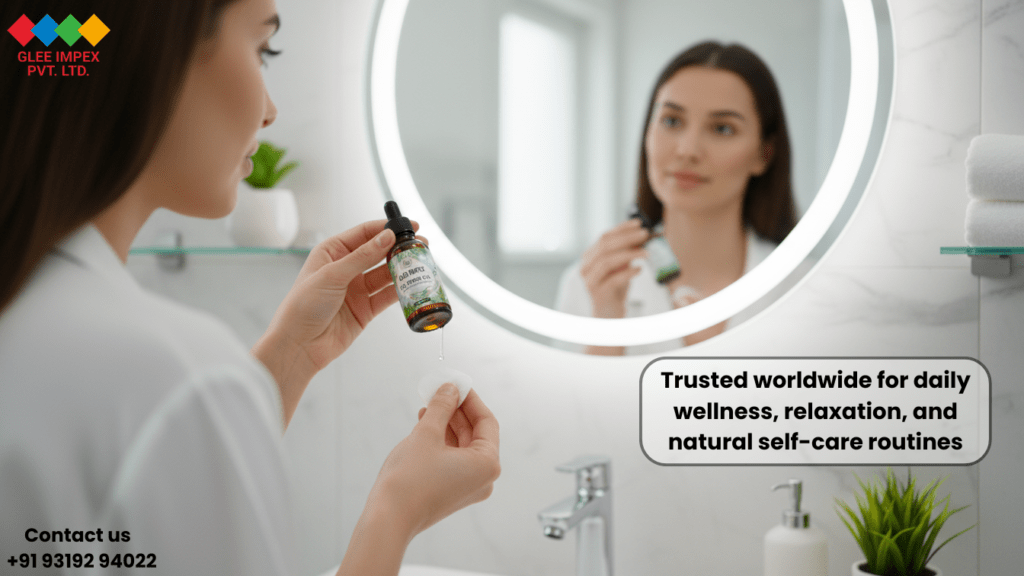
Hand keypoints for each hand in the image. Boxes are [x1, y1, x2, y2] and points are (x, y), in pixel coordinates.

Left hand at [253, 219, 414, 425]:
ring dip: (402, 269)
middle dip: (399, 248)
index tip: (409, 225)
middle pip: (378, 253)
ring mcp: (356, 289)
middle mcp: (345, 269)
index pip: (364, 234)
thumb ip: (363, 256)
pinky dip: (400, 291)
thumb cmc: (303, 306)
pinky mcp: (365, 309)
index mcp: (332, 252)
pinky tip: (412, 285)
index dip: (387, 228)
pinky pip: (386, 296)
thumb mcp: (332, 275)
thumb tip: (387, 237)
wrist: (298, 345)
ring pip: (385, 274)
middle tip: (421, 245)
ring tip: (421, 264)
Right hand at [370, 384, 500, 535]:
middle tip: (440, 392)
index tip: (456, 384)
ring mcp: (468, 487)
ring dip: (447, 424)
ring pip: (463, 446)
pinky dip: (442, 442)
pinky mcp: (452, 492)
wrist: (388, 519)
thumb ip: (442, 407)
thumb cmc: (409, 480)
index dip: (471, 399)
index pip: (486, 422)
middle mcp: (484, 478)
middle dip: (457, 411)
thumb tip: (450, 389)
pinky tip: (425, 425)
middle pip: (476, 434)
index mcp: (487, 464)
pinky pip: (453, 459)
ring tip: (428, 406)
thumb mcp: (427, 433)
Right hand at [579, 218, 649, 317]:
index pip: (604, 237)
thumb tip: (642, 237)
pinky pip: (613, 279)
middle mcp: (586, 266)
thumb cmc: (615, 289)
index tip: (639, 223)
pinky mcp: (598, 293)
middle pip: (605, 245)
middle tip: (645, 235)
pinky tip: (639, 270)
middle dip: (627, 238)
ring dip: (629, 254)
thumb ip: (627, 252)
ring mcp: (590, 280)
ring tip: (646, 253)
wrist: (608, 314)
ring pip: (607, 261)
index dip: (622, 228)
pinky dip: (628, 273)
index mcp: (590, 257)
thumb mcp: (621, 267)